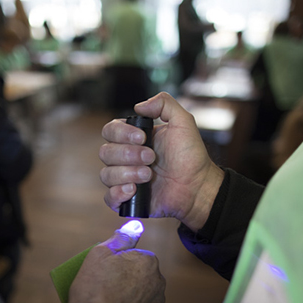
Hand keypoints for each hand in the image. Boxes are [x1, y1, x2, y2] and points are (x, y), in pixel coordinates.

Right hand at [69, 222, 165, 302]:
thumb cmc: (95, 287)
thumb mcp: (101, 253)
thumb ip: (122, 237)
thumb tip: (136, 224)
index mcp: (148, 260)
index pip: (135, 257)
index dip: (118, 265)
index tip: (105, 275)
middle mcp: (159, 279)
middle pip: (142, 275)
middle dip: (129, 280)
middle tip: (107, 290)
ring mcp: (159, 302)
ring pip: (145, 294)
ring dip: (133, 297)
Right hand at [99, 92, 224, 231]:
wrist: (197, 185)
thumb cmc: (190, 156)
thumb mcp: (183, 122)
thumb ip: (164, 103)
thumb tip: (138, 106)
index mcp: (133, 139)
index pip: (110, 130)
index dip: (122, 133)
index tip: (143, 137)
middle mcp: (125, 158)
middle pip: (105, 152)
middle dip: (128, 155)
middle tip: (151, 158)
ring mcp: (124, 178)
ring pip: (106, 174)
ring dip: (127, 173)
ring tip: (149, 175)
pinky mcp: (127, 199)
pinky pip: (109, 197)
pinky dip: (117, 193)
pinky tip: (134, 190)